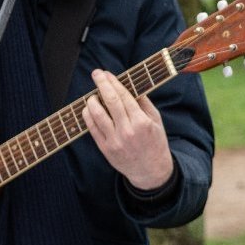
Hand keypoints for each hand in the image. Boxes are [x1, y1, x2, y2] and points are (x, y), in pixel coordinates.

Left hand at [83, 68, 173, 190]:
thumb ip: (144, 103)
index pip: (124, 96)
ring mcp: (115, 141)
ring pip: (97, 115)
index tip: (107, 73)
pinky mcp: (106, 149)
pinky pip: (92, 129)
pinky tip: (88, 109)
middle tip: (96, 73)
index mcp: (141, 122)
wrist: (151, 171)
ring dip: (91, 100)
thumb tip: (130, 86)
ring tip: (92, 95)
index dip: (114, 82)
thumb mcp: (156, 121)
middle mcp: (127, 130)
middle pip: (110, 101)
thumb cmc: (155, 143)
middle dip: (102, 84)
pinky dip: (88, 116)